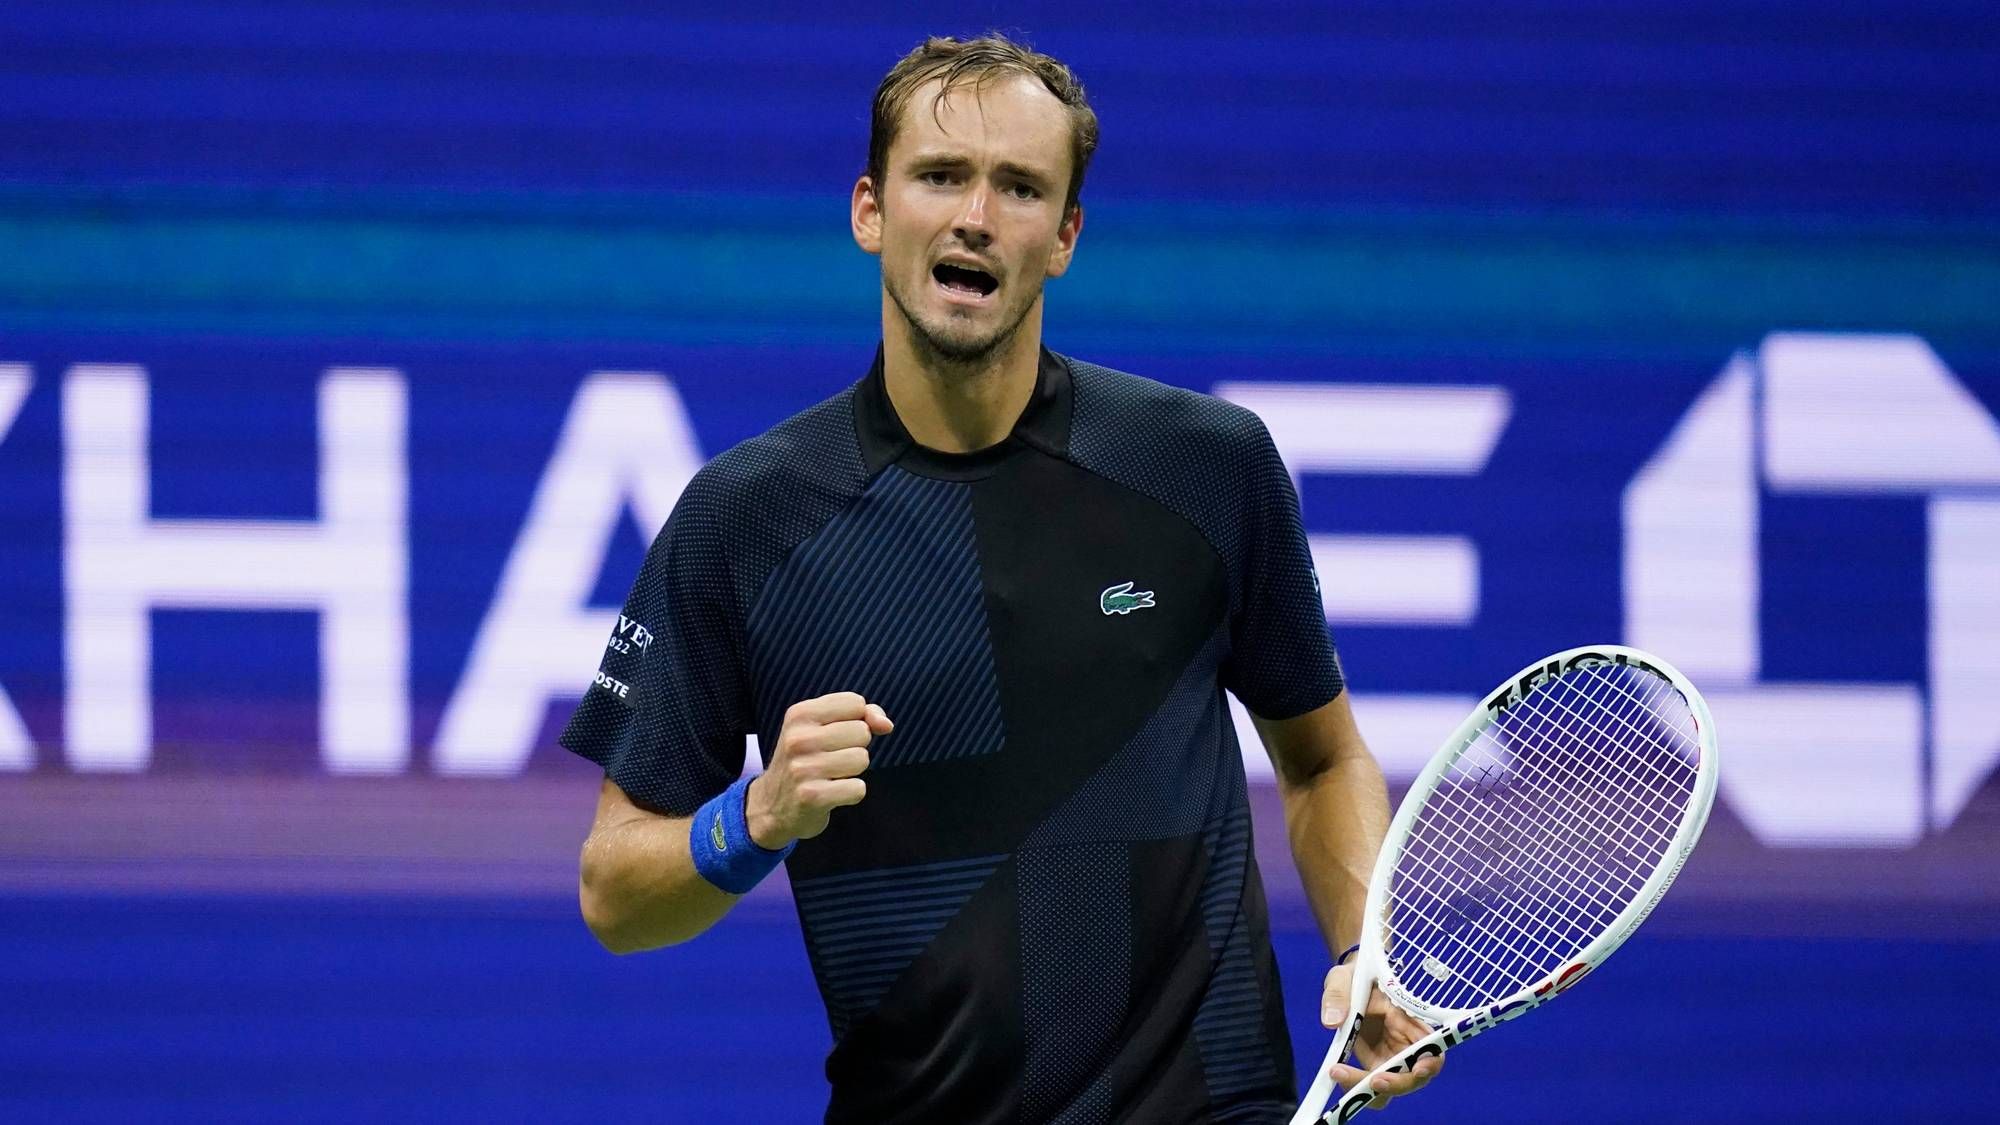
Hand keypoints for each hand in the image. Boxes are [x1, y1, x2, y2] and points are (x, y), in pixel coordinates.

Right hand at [745, 692, 891, 847]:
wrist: (770, 806)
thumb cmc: (805, 761)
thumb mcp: (822, 728)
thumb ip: (861, 715)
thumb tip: (886, 724)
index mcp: (800, 714)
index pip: (855, 703)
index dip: (857, 720)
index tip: (838, 734)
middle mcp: (798, 738)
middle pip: (862, 731)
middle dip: (856, 747)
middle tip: (831, 758)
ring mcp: (803, 768)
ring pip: (862, 759)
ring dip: (853, 771)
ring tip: (831, 775)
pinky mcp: (812, 796)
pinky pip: (858, 788)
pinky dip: (851, 793)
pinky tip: (832, 793)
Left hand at [1320, 962, 1442, 1108]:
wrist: (1350, 984)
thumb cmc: (1355, 976)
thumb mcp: (1343, 978)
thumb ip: (1338, 995)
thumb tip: (1332, 1021)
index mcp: (1411, 1021)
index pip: (1433, 1050)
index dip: (1430, 1064)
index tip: (1418, 1069)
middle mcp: (1406, 1045)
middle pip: (1413, 1078)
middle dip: (1394, 1084)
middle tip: (1371, 1081)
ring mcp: (1390, 1058)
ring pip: (1389, 1087)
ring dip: (1368, 1089)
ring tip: (1338, 1073)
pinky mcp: (1374, 1064)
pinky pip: (1369, 1085)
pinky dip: (1354, 1085)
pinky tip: (1336, 1072)